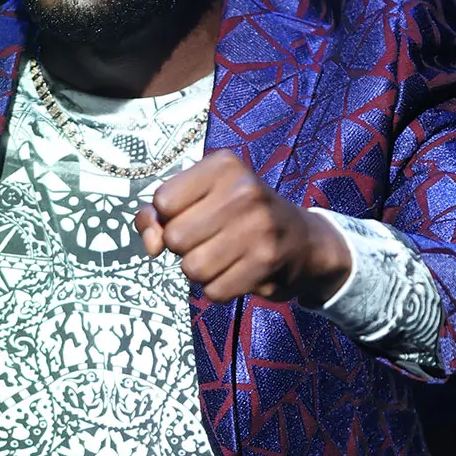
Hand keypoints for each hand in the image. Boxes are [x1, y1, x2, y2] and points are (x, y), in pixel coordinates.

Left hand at [134, 151, 351, 304]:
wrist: (304, 240)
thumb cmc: (241, 216)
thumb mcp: (202, 198)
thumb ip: (160, 214)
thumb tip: (151, 244)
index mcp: (224, 165)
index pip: (163, 201)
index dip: (169, 217)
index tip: (193, 216)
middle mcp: (243, 190)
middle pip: (174, 237)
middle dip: (184, 247)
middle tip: (211, 239)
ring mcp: (258, 226)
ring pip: (191, 268)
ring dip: (200, 271)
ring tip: (223, 257)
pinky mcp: (266, 261)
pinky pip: (213, 291)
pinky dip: (219, 288)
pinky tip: (237, 272)